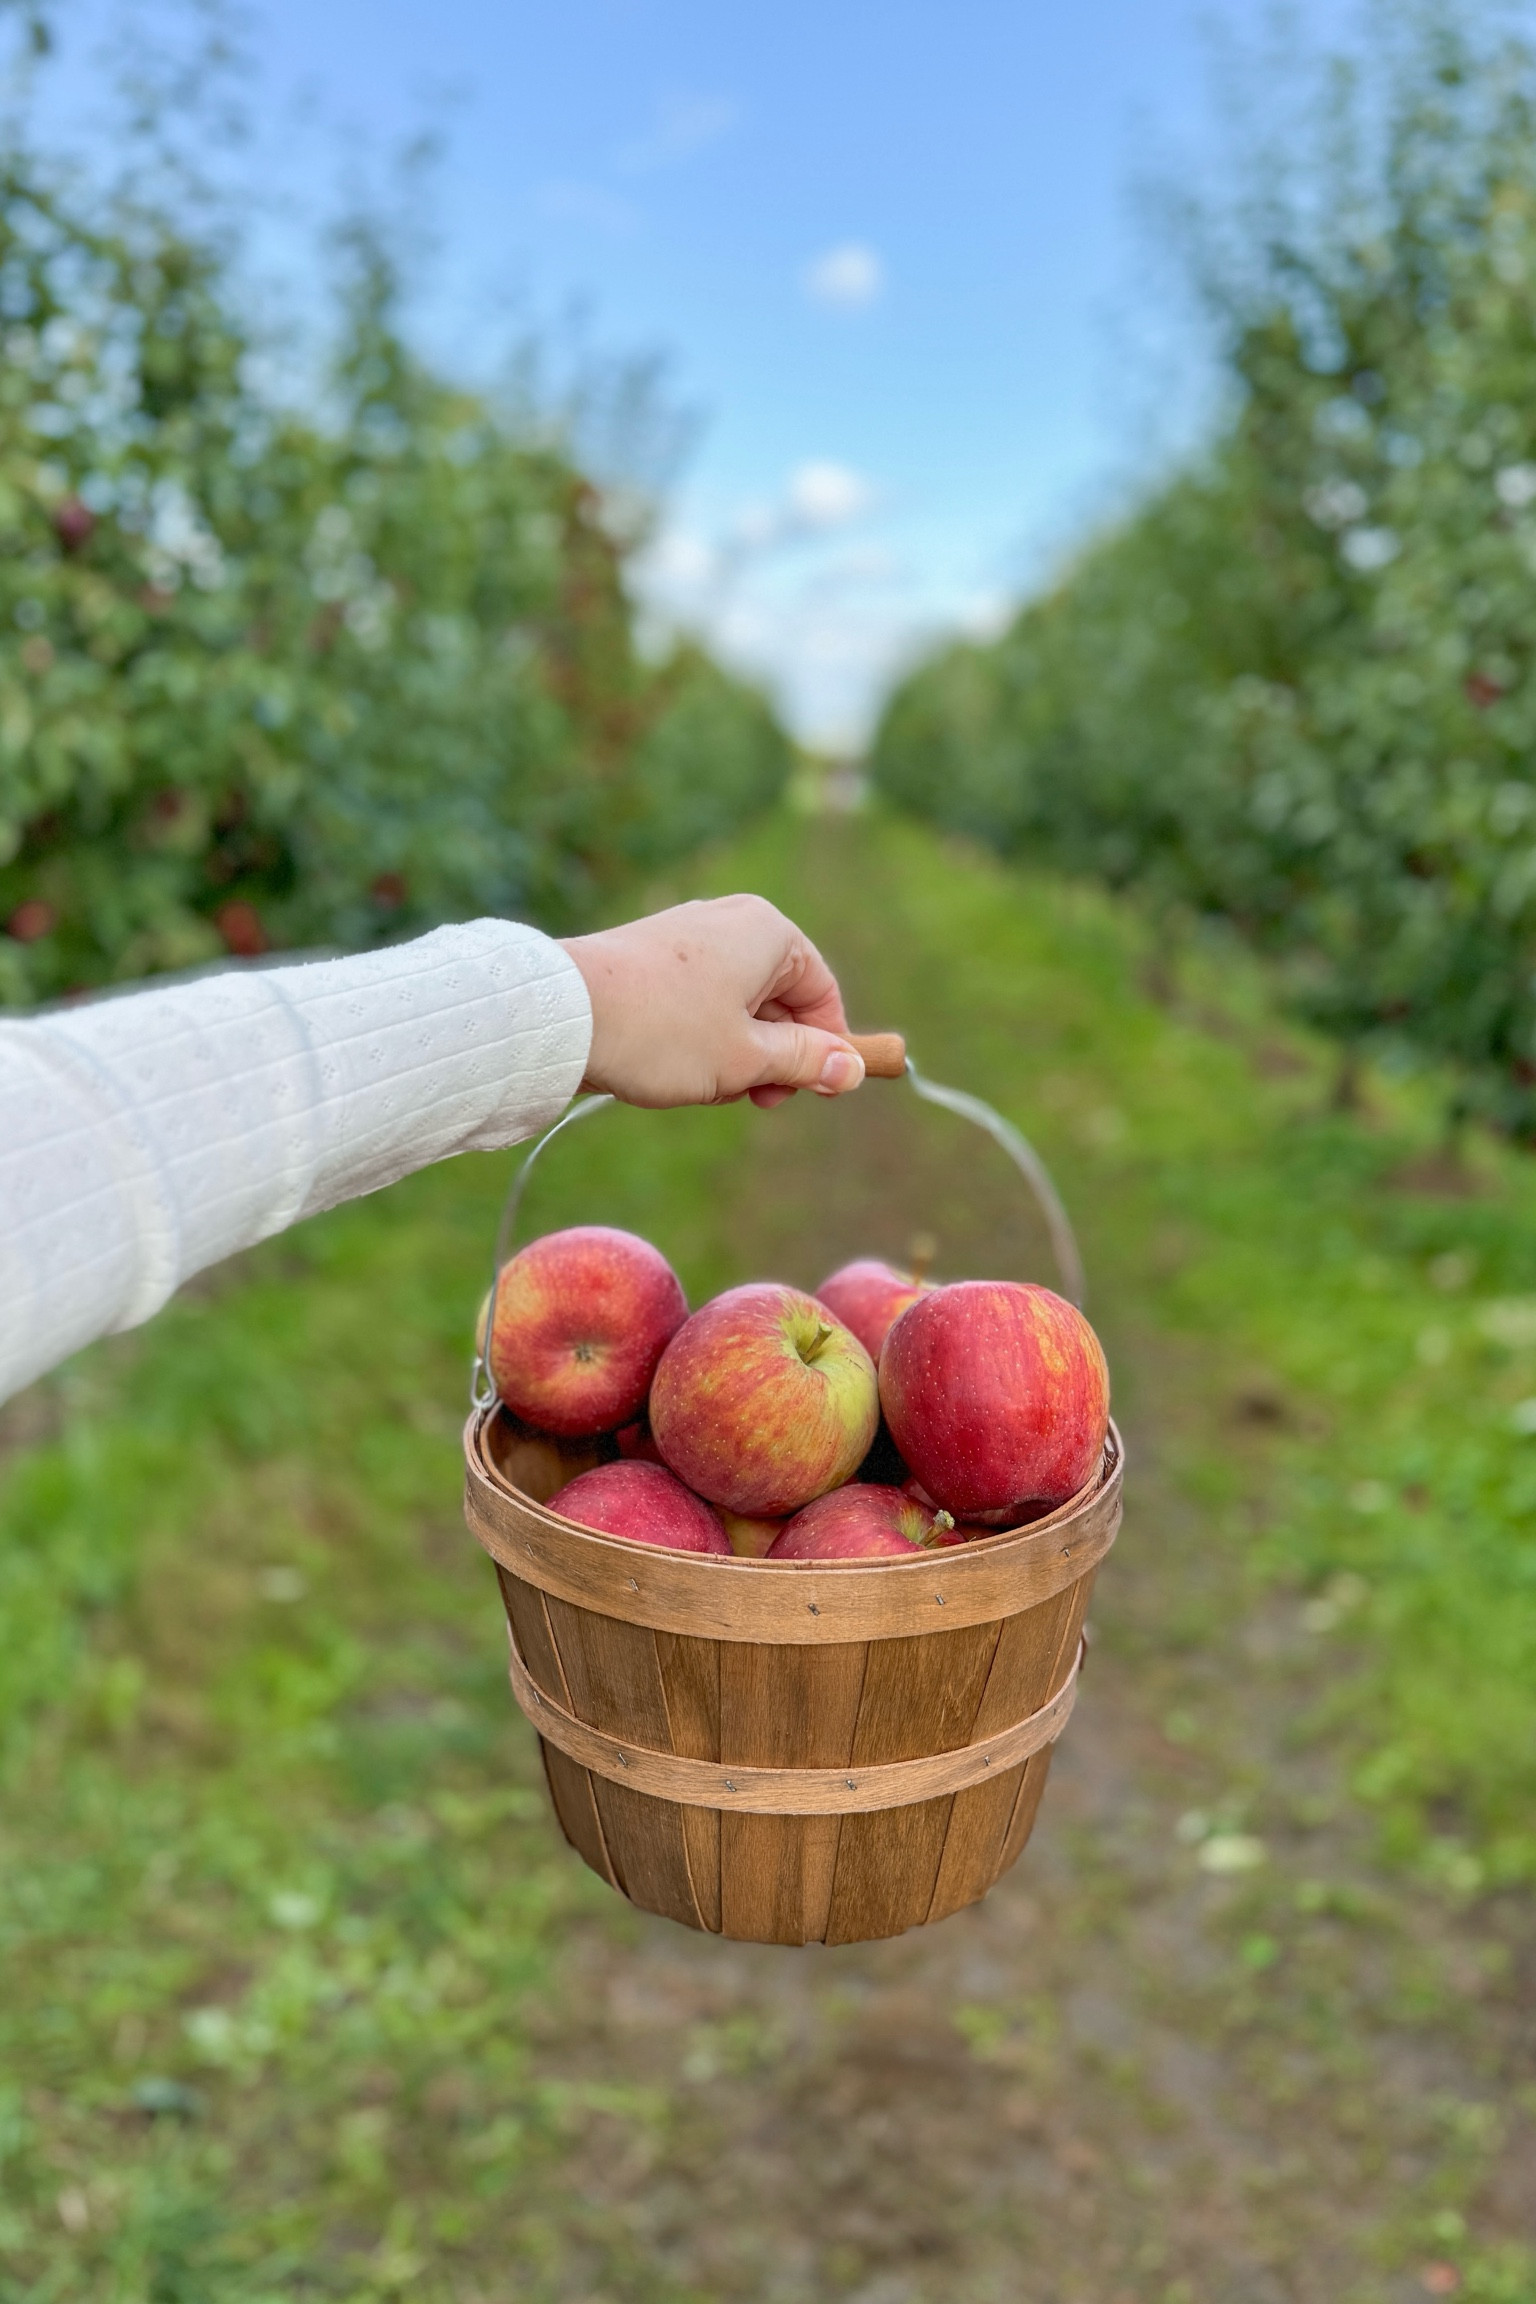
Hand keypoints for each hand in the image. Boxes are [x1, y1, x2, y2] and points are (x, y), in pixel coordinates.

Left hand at [560, 894, 864, 1109]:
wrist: (561, 1017)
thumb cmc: (663, 1032)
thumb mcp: (746, 1059)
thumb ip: (805, 1061)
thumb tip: (850, 1068)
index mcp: (767, 932)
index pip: (821, 992)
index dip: (825, 1048)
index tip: (813, 1093)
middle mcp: (730, 920)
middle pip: (780, 999)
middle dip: (773, 1056)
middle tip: (753, 1098)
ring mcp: (687, 936)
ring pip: (737, 1006)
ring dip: (735, 1054)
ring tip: (703, 1084)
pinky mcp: (652, 957)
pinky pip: (699, 1002)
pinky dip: (701, 1039)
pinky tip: (674, 1069)